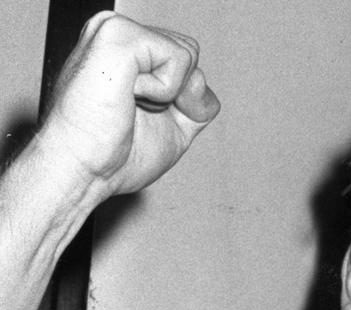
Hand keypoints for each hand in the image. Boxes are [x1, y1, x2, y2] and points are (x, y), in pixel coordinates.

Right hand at [39, 12, 219, 198]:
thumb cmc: (112, 157)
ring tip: (128, 105)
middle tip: (134, 113)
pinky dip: (163, 92)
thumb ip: (196, 105)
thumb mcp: (173, 130)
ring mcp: (116, 29)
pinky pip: (179, 59)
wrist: (82, 171)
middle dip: (179, 96)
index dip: (181, 100)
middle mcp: (119, 33)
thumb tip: (201, 82)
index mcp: (126, 51)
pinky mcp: (119, 35)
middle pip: (192, 54)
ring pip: (188, 54)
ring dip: (168, 95)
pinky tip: (128, 97)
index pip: (185, 61)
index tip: (138, 117)